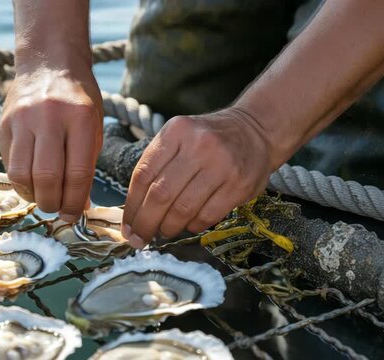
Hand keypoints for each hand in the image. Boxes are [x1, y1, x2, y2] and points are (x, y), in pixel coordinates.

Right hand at [0, 67, 102, 221]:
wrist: (49, 63)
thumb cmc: (78, 100)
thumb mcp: (93, 127)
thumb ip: (86, 165)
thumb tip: (78, 206)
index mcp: (80, 118)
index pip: (76, 172)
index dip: (74, 201)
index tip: (73, 215)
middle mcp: (50, 117)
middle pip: (46, 176)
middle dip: (52, 203)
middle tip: (57, 209)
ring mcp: (23, 120)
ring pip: (20, 173)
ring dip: (32, 195)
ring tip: (43, 197)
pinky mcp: (4, 124)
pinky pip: (8, 163)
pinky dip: (20, 181)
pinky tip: (30, 182)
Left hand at [121, 108, 276, 247]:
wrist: (255, 131)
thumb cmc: (207, 140)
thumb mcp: (178, 138)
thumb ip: (156, 166)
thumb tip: (133, 211)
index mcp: (176, 131)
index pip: (143, 174)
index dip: (131, 206)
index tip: (127, 226)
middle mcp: (199, 145)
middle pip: (161, 194)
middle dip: (146, 223)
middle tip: (139, 238)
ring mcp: (222, 165)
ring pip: (183, 208)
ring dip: (168, 227)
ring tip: (163, 231)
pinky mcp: (240, 185)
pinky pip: (207, 216)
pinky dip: (192, 226)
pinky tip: (187, 226)